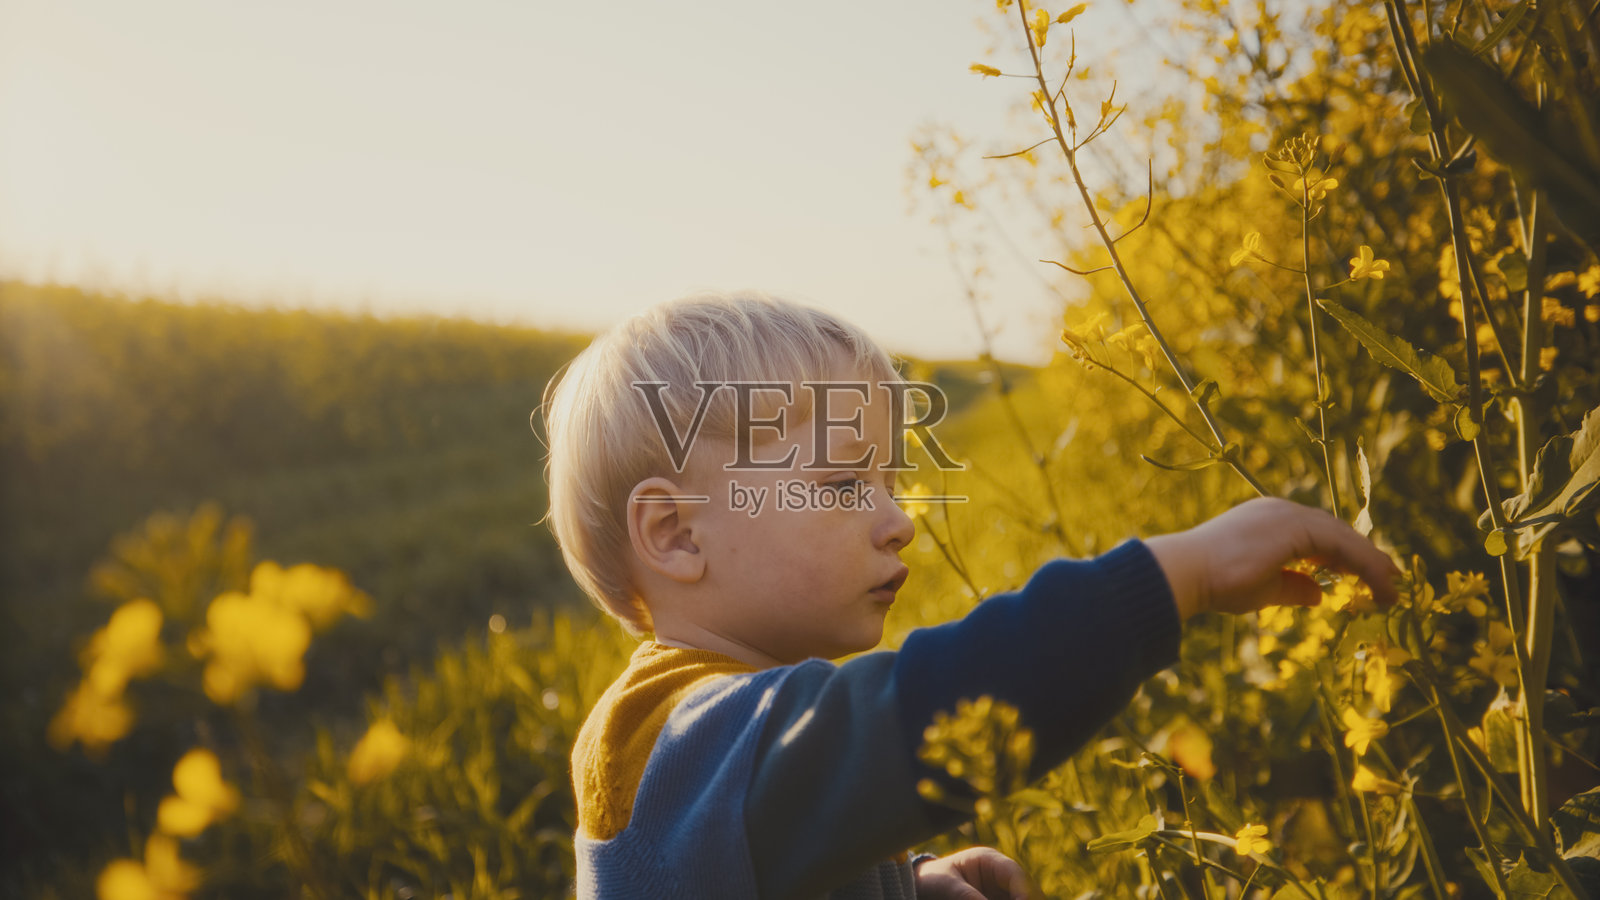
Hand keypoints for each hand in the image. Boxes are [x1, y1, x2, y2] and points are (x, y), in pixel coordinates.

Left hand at [913, 847, 1035, 899]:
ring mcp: (1000, 890)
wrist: (923, 886)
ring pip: (1019, 897)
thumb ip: (966, 896)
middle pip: (1024, 888)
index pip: (1014, 872)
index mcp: (988, 859)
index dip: (1023, 890)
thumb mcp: (947, 885)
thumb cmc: (933, 878)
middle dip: (1024, 898)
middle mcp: (999, 874)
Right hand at [1144, 497, 1402, 619]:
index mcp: (1270, 522)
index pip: (1319, 537)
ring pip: (1342, 537)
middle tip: (1390, 581)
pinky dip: (1364, 564)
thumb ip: (1292, 588)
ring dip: (1371, 563)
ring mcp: (1287, 515)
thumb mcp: (1262, 589)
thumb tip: (1320, 595)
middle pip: (1336, 532)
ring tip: (1391, 587)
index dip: (1347, 557)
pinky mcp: (1294, 527)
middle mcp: (1281, 511)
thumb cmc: (1215, 583)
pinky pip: (1342, 545)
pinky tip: (1378, 585)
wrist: (1187, 572)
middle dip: (1365, 557)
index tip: (1368, 578)